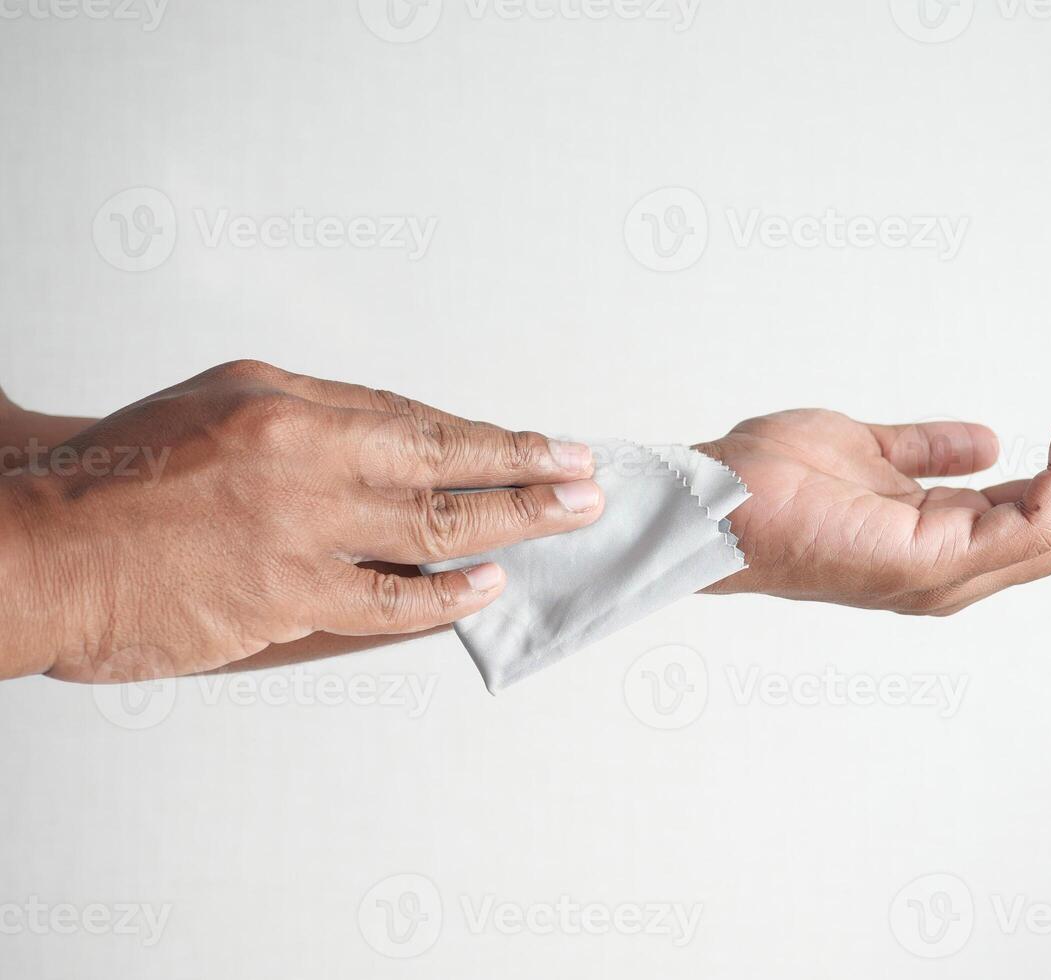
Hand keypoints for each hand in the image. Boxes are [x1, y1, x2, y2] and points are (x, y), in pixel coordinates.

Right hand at [0, 360, 603, 682]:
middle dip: (529, 471)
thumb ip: (313, 416)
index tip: (544, 441)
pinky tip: (487, 586)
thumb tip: (403, 435)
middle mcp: (306, 460)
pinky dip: (445, 596)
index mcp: (289, 405)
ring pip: (434, 530)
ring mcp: (301, 534)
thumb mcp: (219, 403)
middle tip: (586, 476)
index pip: (419, 420)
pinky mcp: (286, 600)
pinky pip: (389, 601)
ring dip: (512, 524)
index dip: (490, 435)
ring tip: (565, 519)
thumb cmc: (119, 477)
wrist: (44, 550)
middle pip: (446, 465)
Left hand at [696, 378, 1050, 613]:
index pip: (1048, 509)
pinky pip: (1026, 530)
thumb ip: (931, 453)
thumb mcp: (871, 451)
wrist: (711, 502)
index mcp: (948, 542)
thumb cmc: (772, 481)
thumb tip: (990, 442)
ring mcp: (947, 575)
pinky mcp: (929, 567)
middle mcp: (958, 569)